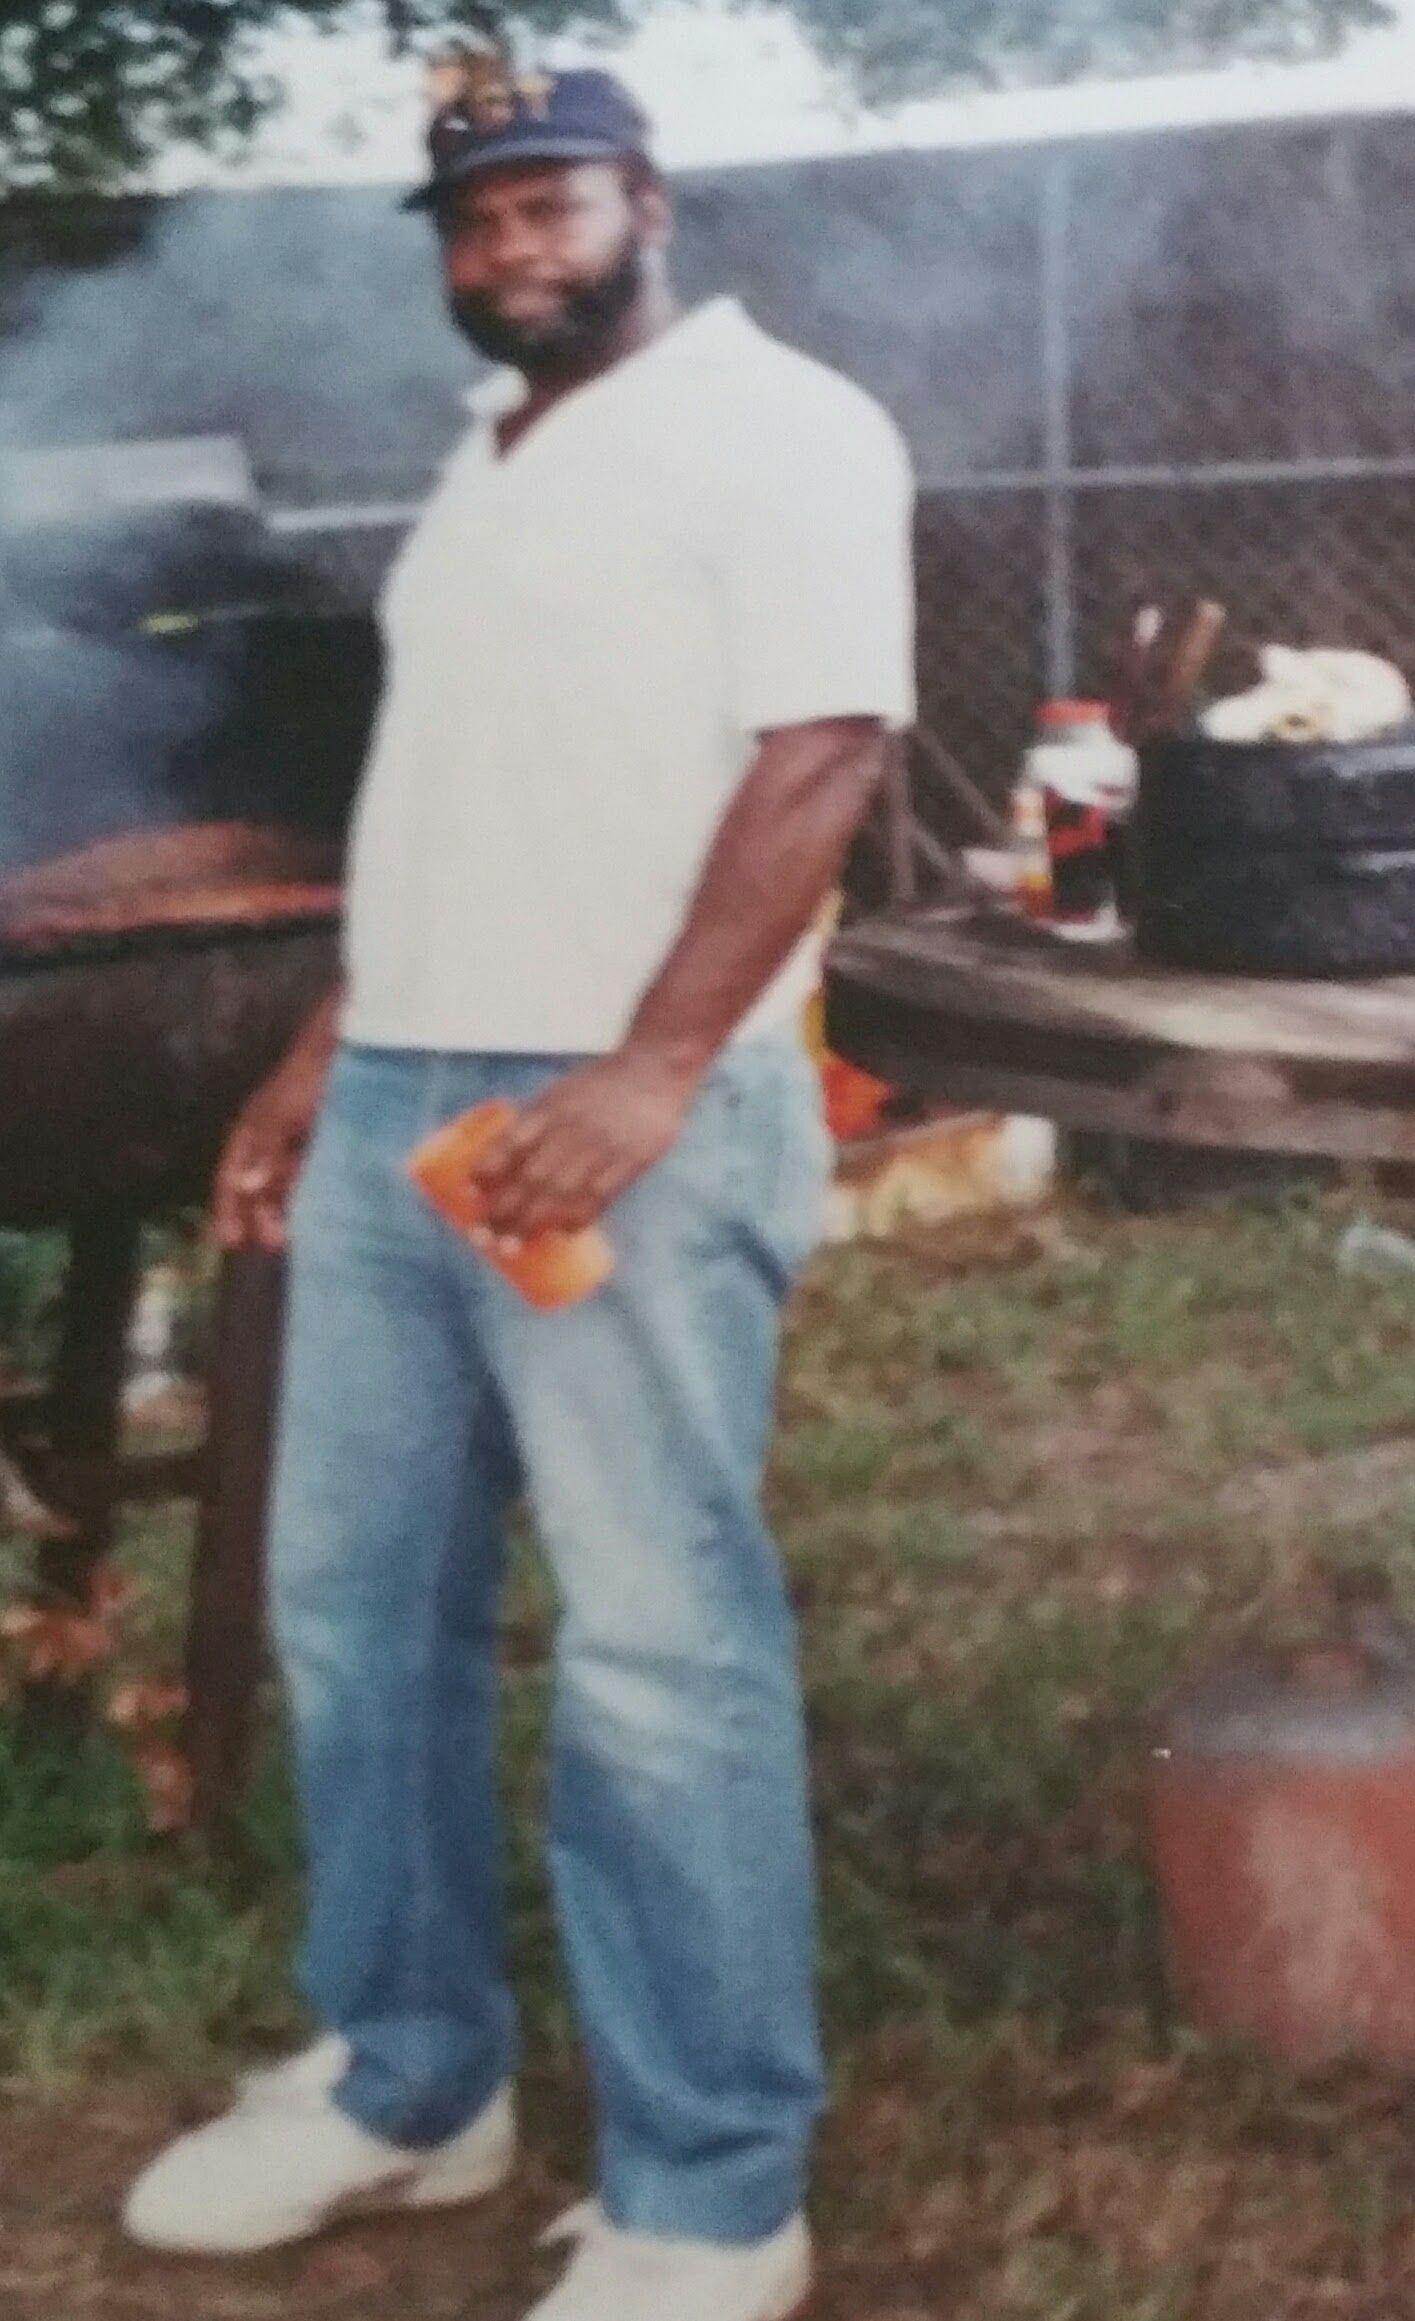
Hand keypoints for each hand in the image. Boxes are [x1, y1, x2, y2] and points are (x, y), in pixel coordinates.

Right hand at [213, 1062, 323, 1252]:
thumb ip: (267, 1153)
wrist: (351, 1046)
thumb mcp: (284, 1118)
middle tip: (272, 1245)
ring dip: (284, 1209)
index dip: (228, 1209)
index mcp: (251, 1129)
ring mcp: (297, 1139)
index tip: (232, 1242)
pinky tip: (320, 1212)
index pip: (230, 1177)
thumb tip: (247, 1189)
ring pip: (283, 1183)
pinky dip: (309, 1194)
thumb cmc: (310, 1079)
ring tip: (293, 1236)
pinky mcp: (323, 1140)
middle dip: (259, 1216)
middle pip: (257, 1185)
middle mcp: (269, 1136)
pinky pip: (310, 1174)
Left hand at [471, 1046, 705, 1238]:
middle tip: (483, 1236)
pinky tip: (562, 1234)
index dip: (489, 1169)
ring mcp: (604, 1144)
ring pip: (563, 1191)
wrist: (655, 1067)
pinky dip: (580, 1216)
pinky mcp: (632, 1159)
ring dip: (534, 1222)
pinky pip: (602, 1195)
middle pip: (533, 1175)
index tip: (469, 1194)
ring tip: (511, 1246)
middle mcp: (574, 1126)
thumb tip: (500, 1167)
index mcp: (552, 1106)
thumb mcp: (561, 1092)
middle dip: (505, 1209)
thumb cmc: (599, 1086)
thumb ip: (535, 1124)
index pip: (513, 1140)